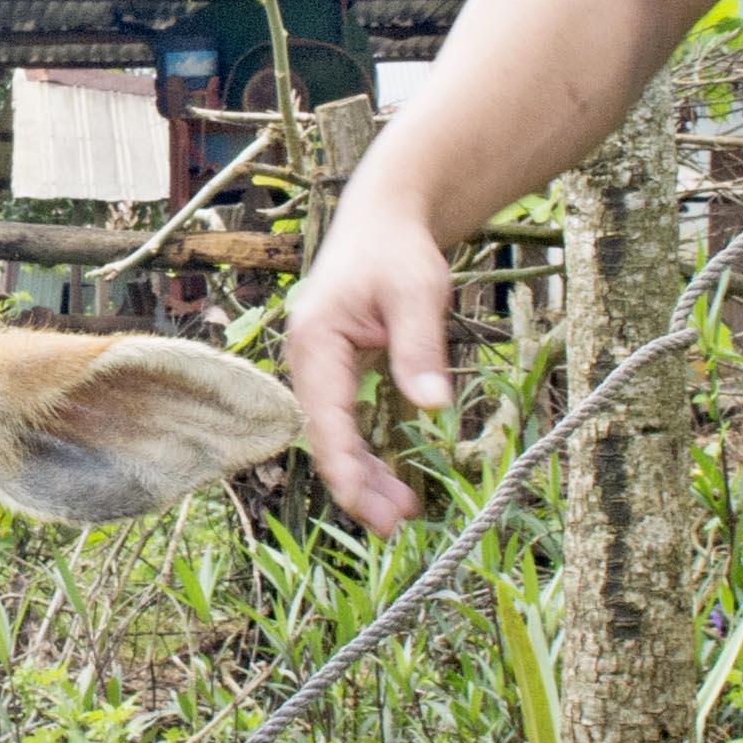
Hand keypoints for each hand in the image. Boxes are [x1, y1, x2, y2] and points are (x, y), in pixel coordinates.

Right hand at [285, 177, 458, 536]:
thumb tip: (434, 407)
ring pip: (334, 434)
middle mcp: (308, 359)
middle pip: (325, 436)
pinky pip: (345, 421)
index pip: (326, 419)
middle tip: (395, 525)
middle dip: (356, 484)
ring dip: (363, 474)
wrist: (385, 217)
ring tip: (401, 512)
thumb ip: (420, 349)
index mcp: (316, 341)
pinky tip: (391, 478)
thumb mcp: (418, 292)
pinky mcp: (338, 370)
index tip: (372, 508)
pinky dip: (366, 451)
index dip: (347, 469)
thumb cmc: (398, 249)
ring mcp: (320, 367)